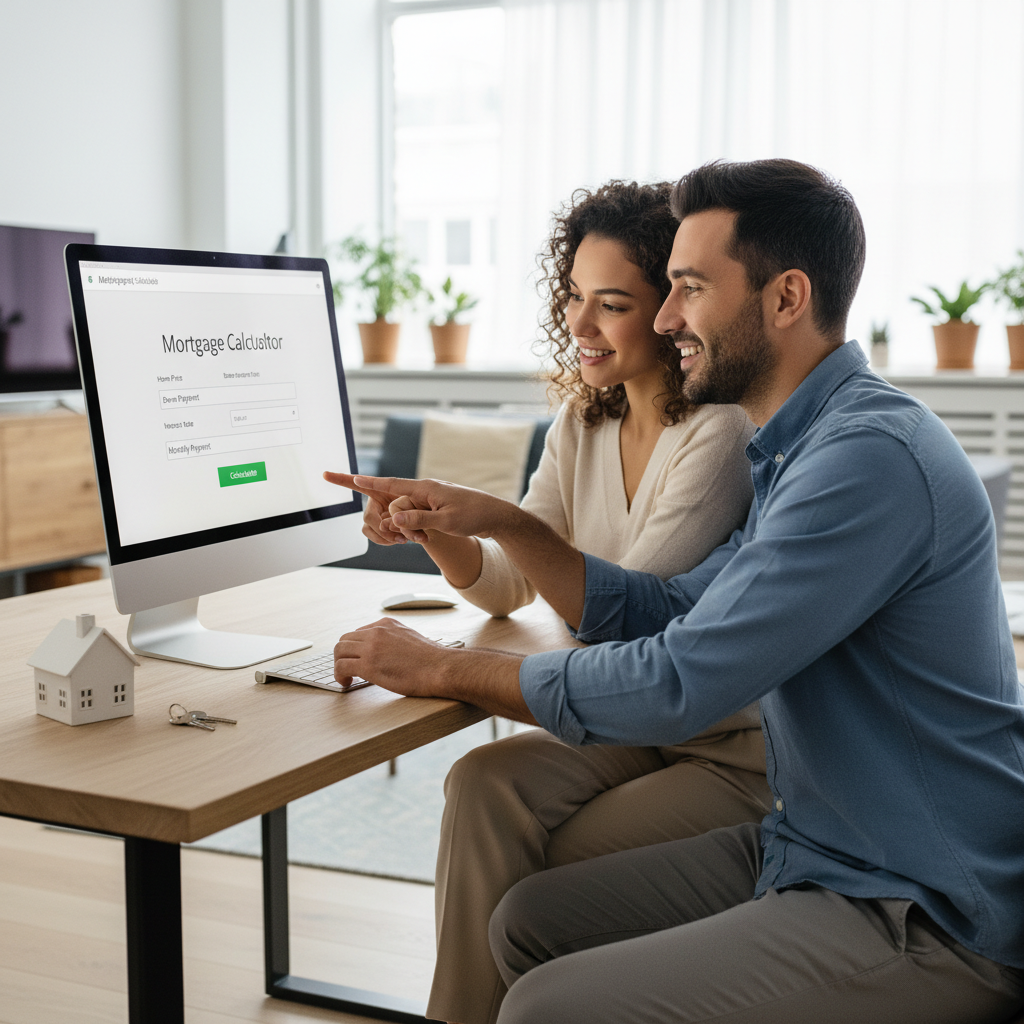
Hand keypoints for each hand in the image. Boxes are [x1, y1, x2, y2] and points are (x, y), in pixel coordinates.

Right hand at [326, 472, 518, 544]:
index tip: (344, 477)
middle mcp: (424, 490)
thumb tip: (394, 518)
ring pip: (402, 512)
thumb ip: (419, 519)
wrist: (496, 517)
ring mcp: (429, 498)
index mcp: (424, 488)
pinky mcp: (434, 507)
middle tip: (405, 537)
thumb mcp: (447, 521)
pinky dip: (412, 528)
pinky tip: (418, 536)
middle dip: (388, 519)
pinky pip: (413, 516)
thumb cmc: (475, 516)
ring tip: (418, 540)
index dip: (364, 483)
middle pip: (391, 501)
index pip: (388, 484)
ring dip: (404, 528)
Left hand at [333, 617, 453, 694]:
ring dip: (339, 664)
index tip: (358, 659)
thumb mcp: (411, 638)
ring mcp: (371, 647)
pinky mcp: (368, 664)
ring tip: (346, 677)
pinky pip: (341, 667)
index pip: (360, 632)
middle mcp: (377, 632)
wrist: (440, 668)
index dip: (356, 648)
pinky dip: (339, 675)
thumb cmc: (431, 660)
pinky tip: (346, 683)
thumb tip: (387, 653)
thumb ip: (395, 640)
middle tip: (349, 669)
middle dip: (344, 655)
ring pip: (339, 651)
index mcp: (387, 624)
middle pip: (345, 640)